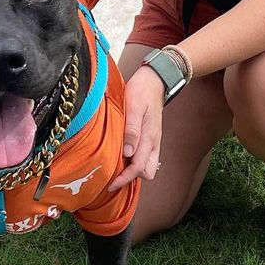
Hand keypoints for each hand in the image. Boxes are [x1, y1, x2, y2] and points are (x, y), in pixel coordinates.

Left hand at [107, 66, 164, 191]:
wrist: (154, 80)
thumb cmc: (142, 91)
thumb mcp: (134, 107)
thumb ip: (132, 130)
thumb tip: (128, 153)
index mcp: (149, 138)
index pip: (138, 168)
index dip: (124, 179)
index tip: (110, 184)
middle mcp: (153, 143)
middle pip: (146, 172)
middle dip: (131, 178)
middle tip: (113, 176)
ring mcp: (153, 140)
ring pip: (147, 166)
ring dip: (133, 171)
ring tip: (116, 168)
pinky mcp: (150, 137)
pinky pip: (145, 156)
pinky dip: (135, 162)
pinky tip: (122, 157)